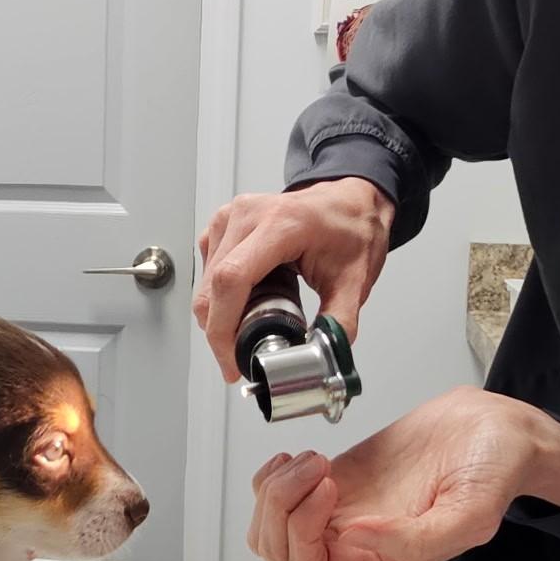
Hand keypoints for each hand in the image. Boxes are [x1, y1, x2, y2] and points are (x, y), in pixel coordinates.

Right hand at [193, 179, 394, 377]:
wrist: (347, 201)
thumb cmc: (350, 228)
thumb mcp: (354, 280)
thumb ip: (339, 323)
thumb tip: (320, 358)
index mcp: (281, 224)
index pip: (232, 279)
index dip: (223, 327)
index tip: (232, 359)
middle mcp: (248, 215)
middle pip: (212, 287)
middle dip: (220, 332)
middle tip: (242, 356)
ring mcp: (230, 217)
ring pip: (205, 283)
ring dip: (219, 315)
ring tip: (255, 319)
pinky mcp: (221, 224)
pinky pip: (206, 272)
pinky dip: (218, 297)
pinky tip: (245, 299)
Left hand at [246, 388, 559, 560]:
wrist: (497, 430)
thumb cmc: (494, 472)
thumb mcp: (471, 513)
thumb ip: (416, 538)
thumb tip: (354, 539)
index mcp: (386, 559)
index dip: (303, 535)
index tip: (329, 489)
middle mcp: (358, 539)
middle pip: (281, 549)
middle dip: (280, 508)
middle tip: (316, 469)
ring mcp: (343, 507)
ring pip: (275, 521)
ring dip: (275, 489)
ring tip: (313, 459)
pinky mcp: (339, 476)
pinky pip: (283, 490)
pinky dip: (276, 473)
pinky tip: (301, 457)